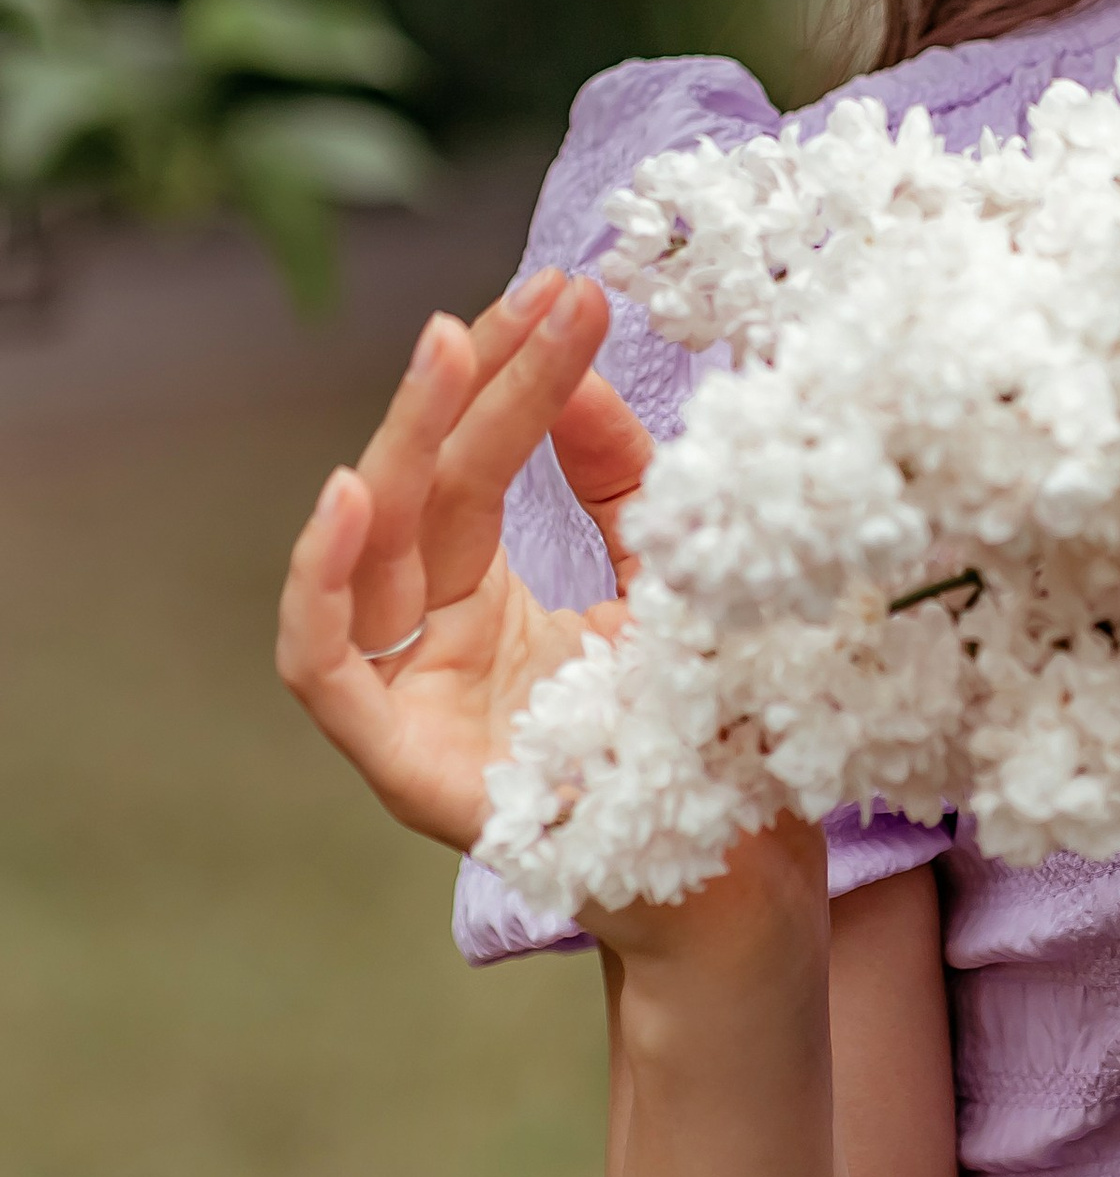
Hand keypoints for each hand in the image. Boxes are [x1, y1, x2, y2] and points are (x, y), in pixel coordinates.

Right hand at [276, 268, 645, 855]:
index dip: (513, 374)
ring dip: (404, 439)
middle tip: (527, 299)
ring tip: (448, 347)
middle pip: (422, 492)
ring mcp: (411, 706)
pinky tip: (352, 494)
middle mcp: (433, 646)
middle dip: (468, 384)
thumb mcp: (667, 580)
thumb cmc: (701, 738)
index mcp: (483, 602)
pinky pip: (327, 672)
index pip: (477, 465)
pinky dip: (320, 584)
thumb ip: (620, 486)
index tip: (569, 292)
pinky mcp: (404, 769)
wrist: (743, 885)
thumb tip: (578, 373)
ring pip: (369, 555)